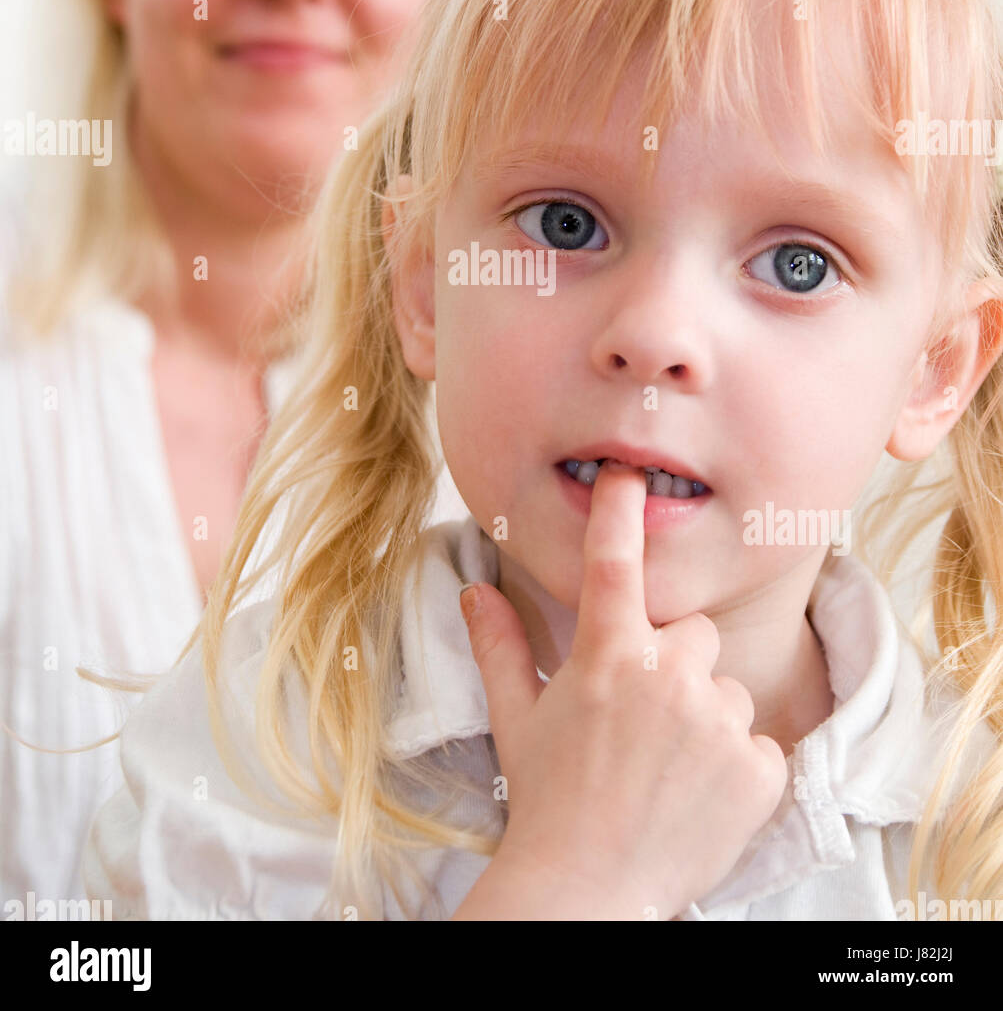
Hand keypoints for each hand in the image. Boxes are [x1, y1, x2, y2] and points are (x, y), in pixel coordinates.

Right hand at [457, 460, 787, 919]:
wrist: (588, 891)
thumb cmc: (547, 801)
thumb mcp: (518, 719)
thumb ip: (500, 645)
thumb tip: (473, 590)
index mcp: (608, 656)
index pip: (614, 563)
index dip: (620, 510)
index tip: (628, 472)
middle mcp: (668, 675)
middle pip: (695, 636)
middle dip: (677, 666)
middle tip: (644, 721)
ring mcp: (718, 721)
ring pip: (729, 691)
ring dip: (708, 719)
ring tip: (668, 769)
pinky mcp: (759, 768)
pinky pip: (759, 743)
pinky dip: (737, 767)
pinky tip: (698, 796)